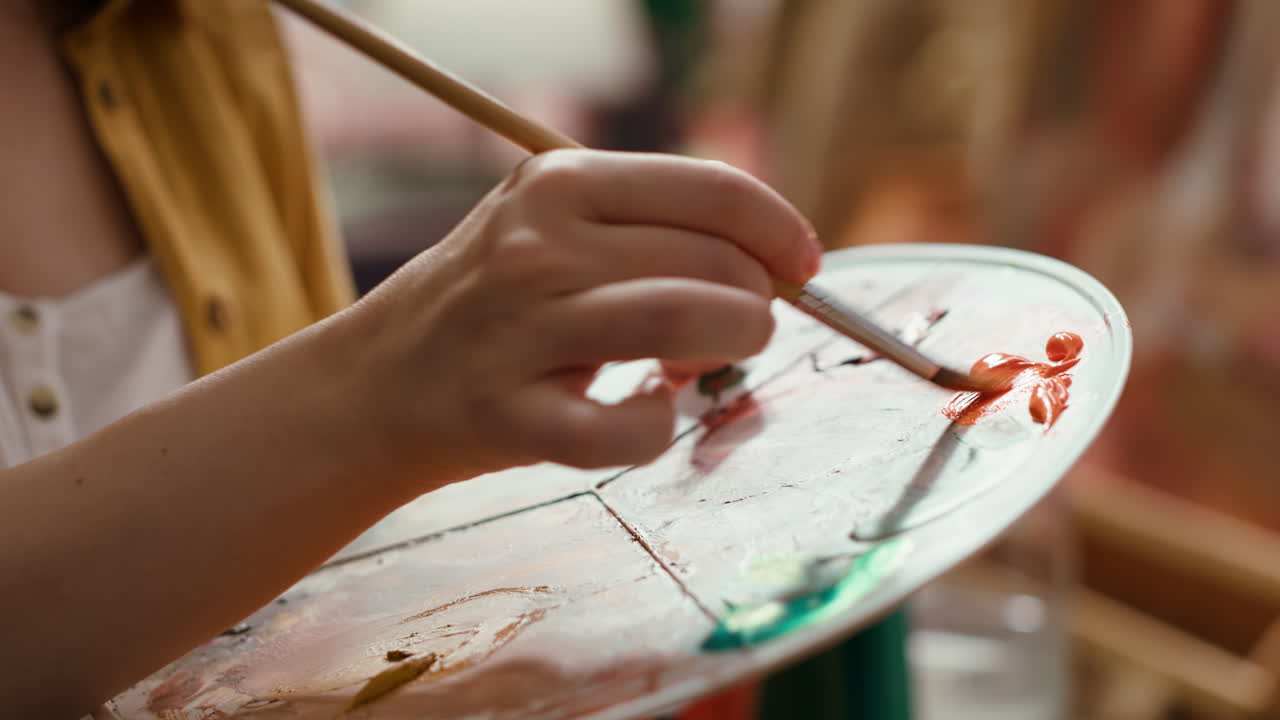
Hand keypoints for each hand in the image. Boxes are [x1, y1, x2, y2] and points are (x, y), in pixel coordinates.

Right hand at [342, 150, 820, 483]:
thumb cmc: (490, 305)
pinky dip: (656, 428)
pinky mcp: (508, 415)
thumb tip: (769, 263)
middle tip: (742, 330)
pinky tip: (647, 415)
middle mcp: (538, 246)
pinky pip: (623, 430)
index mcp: (559, 184)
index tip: (804, 266)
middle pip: (710, 263)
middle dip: (755, 304)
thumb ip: (648, 229)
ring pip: (678, 326)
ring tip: (708, 364)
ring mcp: (518, 331)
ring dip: (729, 348)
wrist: (377, 384)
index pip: (711, 191)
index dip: (780, 230)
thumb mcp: (552, 228)